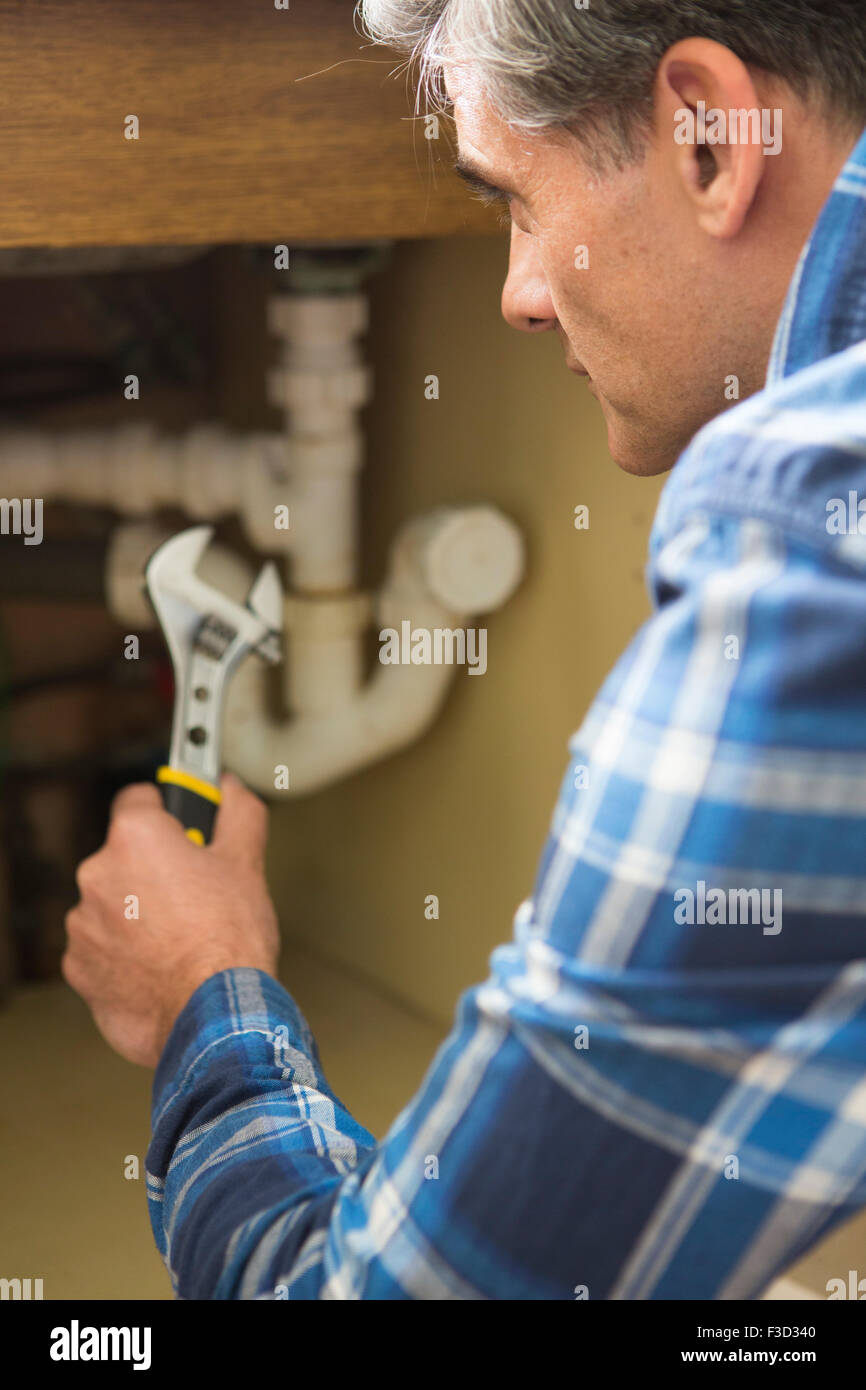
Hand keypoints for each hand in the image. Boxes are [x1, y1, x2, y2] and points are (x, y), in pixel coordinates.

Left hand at [63, 773, 279, 1066]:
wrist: (214, 1015)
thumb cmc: (229, 937)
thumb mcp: (246, 861)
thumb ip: (237, 811)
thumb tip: (231, 788)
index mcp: (135, 838)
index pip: (139, 800)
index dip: (167, 814)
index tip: (183, 830)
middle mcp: (97, 875)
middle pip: (125, 858)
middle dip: (154, 873)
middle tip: (195, 898)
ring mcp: (83, 925)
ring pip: (112, 906)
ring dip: (136, 915)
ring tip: (180, 940)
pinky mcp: (79, 969)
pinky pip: (101, 950)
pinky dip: (124, 956)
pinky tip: (159, 968)